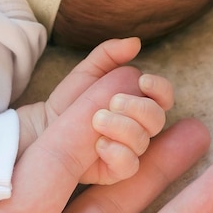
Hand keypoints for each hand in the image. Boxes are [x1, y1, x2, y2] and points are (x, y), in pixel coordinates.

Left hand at [17, 37, 173, 183]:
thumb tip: (135, 43)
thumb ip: (109, 54)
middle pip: (158, 119)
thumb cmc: (72, 98)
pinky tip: (98, 144)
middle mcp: (139, 127)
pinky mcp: (116, 169)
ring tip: (96, 119)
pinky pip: (129, 165)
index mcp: (139, 101)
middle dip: (138, 108)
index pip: (164, 96)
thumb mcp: (88, 71)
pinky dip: (117, 153)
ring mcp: (130, 149)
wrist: (47, 124)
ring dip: (122, 128)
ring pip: (143, 142)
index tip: (143, 81)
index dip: (160, 88)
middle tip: (113, 101)